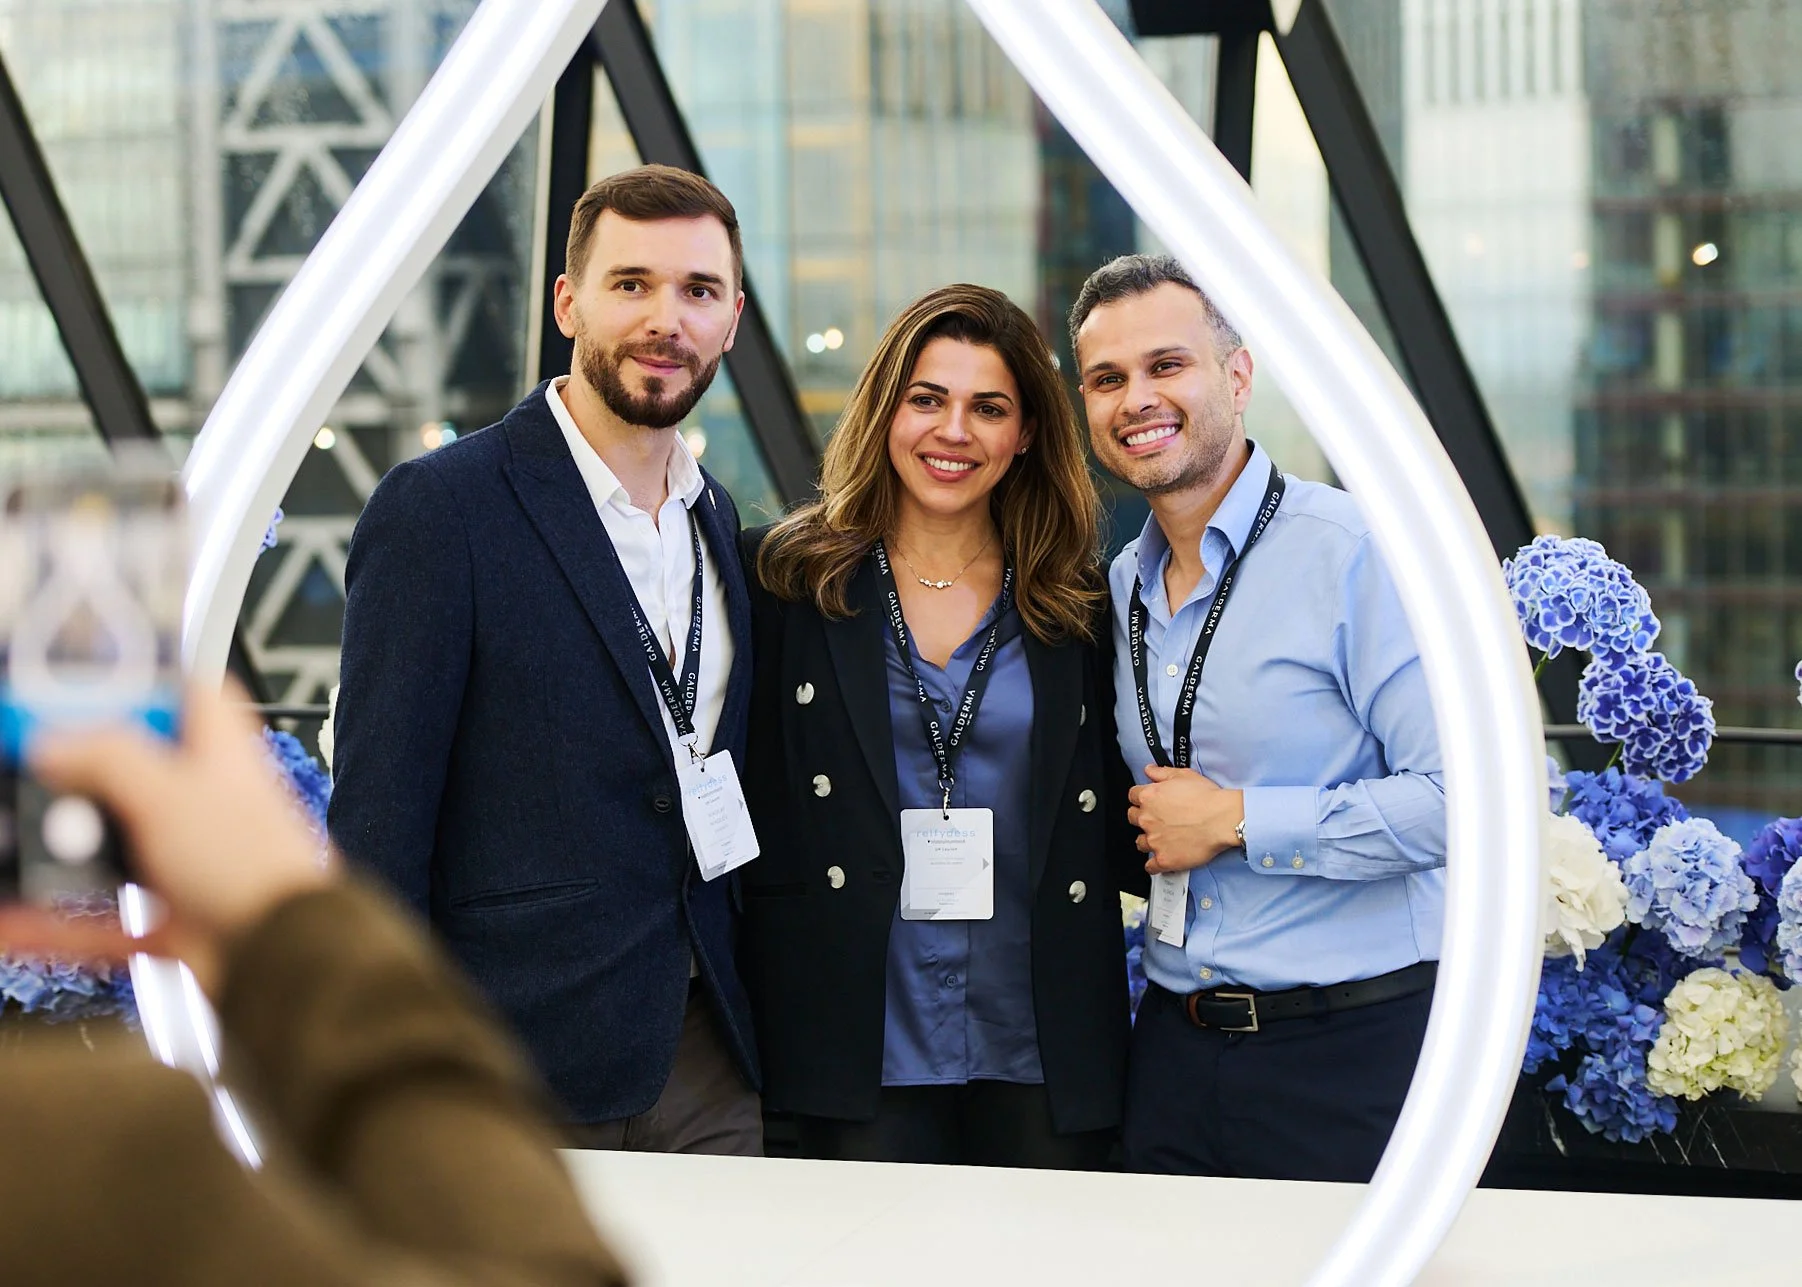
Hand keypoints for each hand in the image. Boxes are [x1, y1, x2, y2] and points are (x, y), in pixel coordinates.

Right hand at [0, 681, 333, 994]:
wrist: (284, 958)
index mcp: (221, 757)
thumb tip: (56, 741)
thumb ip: (110, 758)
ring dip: (60, 852)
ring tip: (18, 840)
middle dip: (78, 780)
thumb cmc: (259, 868)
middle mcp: (207, 807)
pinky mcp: (174, 922)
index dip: (144, 686)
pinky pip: (100, 920)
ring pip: (110, 850)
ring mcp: (189, 865)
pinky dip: (57, 922)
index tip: (85, 689)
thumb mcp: (171, 792)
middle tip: (31, 774)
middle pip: (132, 776)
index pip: (192, 699)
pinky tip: (17, 920)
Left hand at [1126, 764, 1243, 874]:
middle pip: (1133, 818)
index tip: (1147, 801)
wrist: (1222, 819)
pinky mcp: (1164, 859)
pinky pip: (1151, 866)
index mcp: (1149, 797)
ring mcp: (1154, 840)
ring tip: (1160, 840)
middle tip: (1155, 819)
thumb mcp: (1184, 775)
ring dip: (1147, 841)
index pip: (1133, 796)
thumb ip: (1162, 773)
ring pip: (1140, 842)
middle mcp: (1147, 819)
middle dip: (1142, 818)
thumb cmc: (1208, 798)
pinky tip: (1159, 861)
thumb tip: (1149, 770)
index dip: (1141, 798)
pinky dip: (1154, 865)